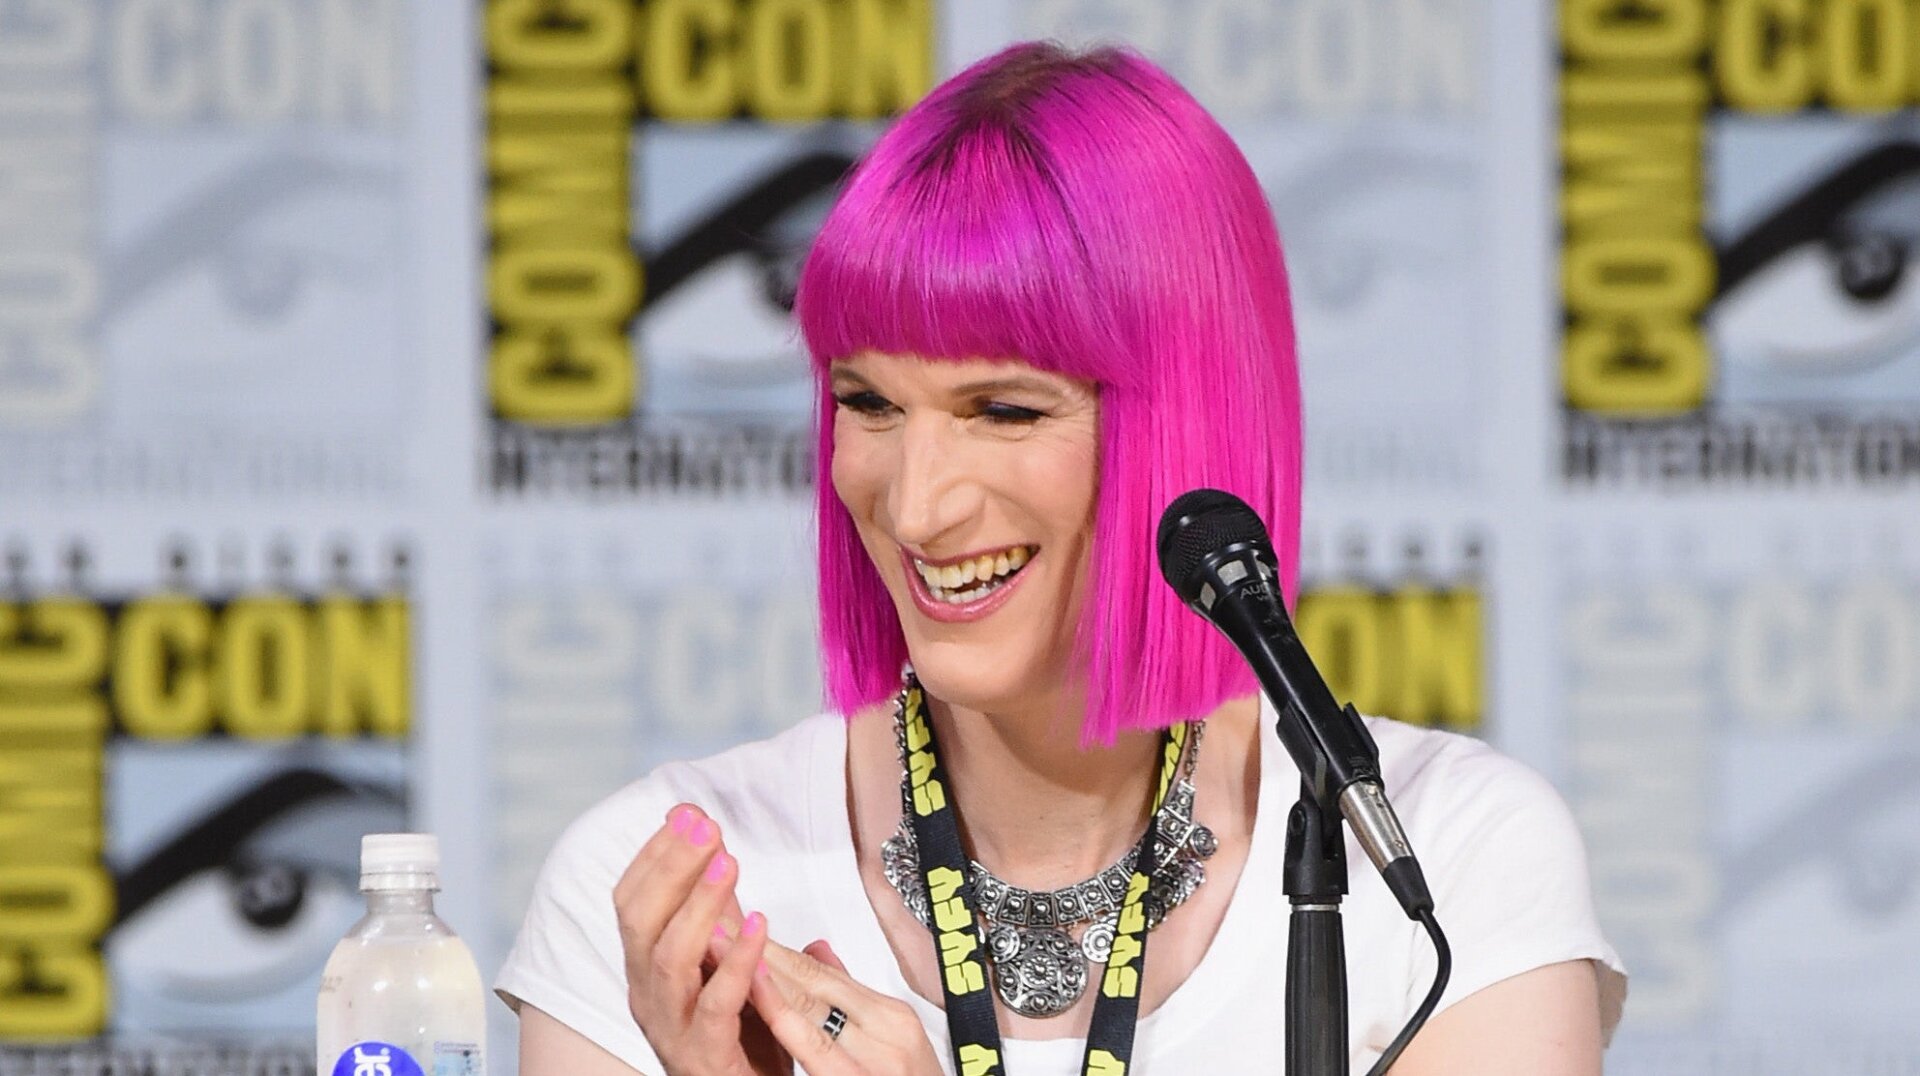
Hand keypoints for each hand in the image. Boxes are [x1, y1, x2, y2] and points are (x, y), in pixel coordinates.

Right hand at [612, 804, 788, 1075]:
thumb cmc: (740, 1033)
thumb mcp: (726, 962)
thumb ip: (719, 910)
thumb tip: (711, 839)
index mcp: (646, 970)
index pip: (631, 902)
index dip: (654, 855)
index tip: (685, 813)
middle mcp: (649, 996)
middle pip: (640, 922)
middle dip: (670, 867)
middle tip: (704, 827)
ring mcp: (673, 1029)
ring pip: (669, 960)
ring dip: (698, 905)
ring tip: (729, 863)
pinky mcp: (706, 1058)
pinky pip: (716, 1006)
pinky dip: (736, 963)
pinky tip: (759, 927)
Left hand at [739, 936, 945, 1074]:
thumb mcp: (889, 1039)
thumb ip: (849, 996)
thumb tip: (815, 951)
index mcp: (892, 1017)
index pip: (824, 976)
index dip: (777, 948)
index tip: (740, 924)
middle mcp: (887, 1034)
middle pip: (815, 987)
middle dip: (763, 953)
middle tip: (719, 922)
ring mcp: (875, 1062)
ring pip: (813, 1013)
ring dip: (765, 978)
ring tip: (727, 949)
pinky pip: (820, 1053)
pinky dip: (790, 1024)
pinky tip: (764, 1001)